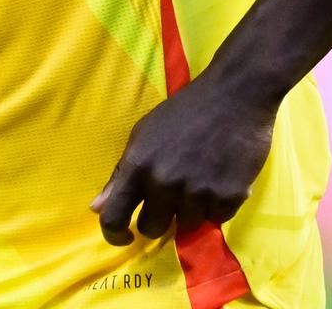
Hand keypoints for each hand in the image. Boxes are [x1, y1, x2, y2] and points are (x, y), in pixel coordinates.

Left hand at [90, 74, 275, 244]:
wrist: (234, 96)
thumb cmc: (184, 112)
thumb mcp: (143, 135)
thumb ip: (121, 175)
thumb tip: (97, 208)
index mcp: (138, 165)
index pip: (114, 217)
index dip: (114, 235)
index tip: (125, 237)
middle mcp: (164, 182)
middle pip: (151, 228)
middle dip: (159, 218)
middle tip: (171, 197)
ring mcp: (197, 191)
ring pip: (186, 225)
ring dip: (192, 209)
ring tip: (200, 177)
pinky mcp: (229, 197)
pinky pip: (217, 219)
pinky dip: (218, 205)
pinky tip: (220, 177)